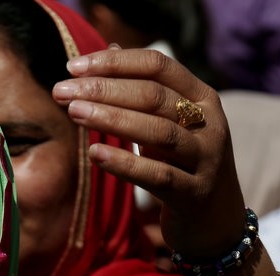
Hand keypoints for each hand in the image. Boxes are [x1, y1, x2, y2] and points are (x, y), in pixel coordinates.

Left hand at [52, 47, 244, 258]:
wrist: (217, 223)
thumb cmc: (183, 166)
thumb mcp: (168, 124)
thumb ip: (143, 89)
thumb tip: (110, 47)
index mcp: (202, 98)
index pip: (158, 66)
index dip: (114, 63)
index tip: (73, 68)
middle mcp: (210, 123)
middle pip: (154, 96)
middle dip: (103, 90)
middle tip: (62, 91)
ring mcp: (206, 159)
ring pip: (158, 132)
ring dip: (112, 119)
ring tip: (74, 113)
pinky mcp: (194, 194)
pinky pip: (157, 176)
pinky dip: (124, 163)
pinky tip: (94, 153)